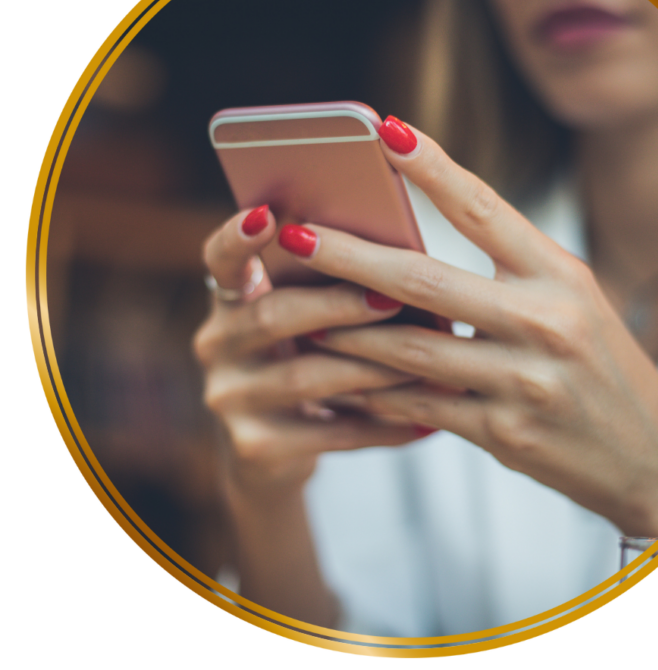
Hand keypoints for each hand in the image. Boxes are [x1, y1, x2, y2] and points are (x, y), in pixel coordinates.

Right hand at [193, 204, 425, 493]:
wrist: (270, 454)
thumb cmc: (305, 361)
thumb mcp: (301, 322)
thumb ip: (326, 287)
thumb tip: (406, 254)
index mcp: (230, 299)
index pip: (220, 258)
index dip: (237, 237)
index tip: (266, 216)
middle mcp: (216, 345)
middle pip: (272, 316)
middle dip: (338, 305)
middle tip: (394, 298)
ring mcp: (230, 399)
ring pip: (306, 377)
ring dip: (372, 366)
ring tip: (428, 360)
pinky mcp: (255, 447)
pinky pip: (331, 433)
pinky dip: (383, 426)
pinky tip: (426, 422)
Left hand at [277, 118, 657, 538]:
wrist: (650, 456)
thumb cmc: (605, 369)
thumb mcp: (575, 304)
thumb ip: (510, 273)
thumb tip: (417, 250)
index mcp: (562, 276)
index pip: (485, 208)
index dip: (431, 167)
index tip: (382, 131)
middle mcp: (545, 322)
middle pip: (424, 280)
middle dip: (347, 256)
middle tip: (294, 235)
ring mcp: (523, 381)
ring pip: (410, 350)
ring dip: (346, 333)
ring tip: (299, 314)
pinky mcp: (505, 433)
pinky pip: (421, 408)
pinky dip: (377, 395)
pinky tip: (342, 383)